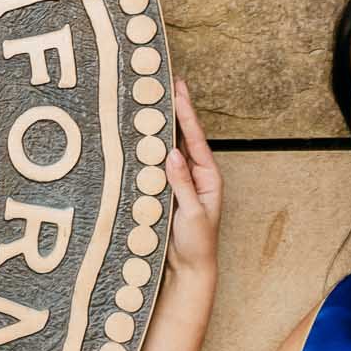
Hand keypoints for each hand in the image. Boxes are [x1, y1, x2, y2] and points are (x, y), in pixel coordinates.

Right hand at [164, 76, 221, 278]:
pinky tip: (141, 134)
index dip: (187, 112)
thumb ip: (182, 184)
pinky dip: (150, 148)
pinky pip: (156, 165)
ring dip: (162, 125)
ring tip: (153, 100)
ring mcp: (179, 182)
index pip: (196, 138)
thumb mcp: (192, 214)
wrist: (188, 268)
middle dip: (175, 110)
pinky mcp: (164, 191)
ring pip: (169, 147)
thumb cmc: (196, 244)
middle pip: (184, 136)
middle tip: (166, 82)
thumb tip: (172, 153)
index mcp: (208, 177)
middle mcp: (195, 175)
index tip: (179, 88)